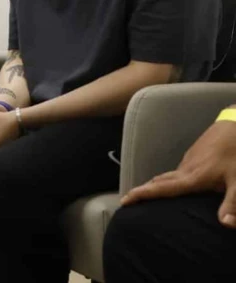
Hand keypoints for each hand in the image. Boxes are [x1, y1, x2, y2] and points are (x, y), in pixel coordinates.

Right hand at [121, 119, 235, 227]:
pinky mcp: (194, 154)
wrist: (235, 125)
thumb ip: (232, 203)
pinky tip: (180, 183)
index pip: (161, 188)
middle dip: (143, 191)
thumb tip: (225, 224)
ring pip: (169, 175)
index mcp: (191, 178)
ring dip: (158, 185)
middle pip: (159, 181)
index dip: (142, 194)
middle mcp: (185, 169)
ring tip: (153, 195)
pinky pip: (180, 170)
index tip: (124, 200)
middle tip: (130, 200)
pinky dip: (173, 179)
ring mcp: (188, 160)